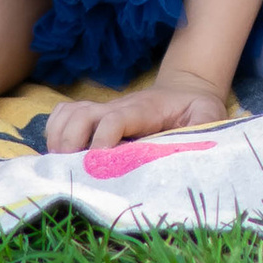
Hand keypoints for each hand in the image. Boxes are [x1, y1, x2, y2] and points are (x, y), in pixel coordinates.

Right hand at [43, 73, 234, 153]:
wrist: (185, 90)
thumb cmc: (196, 109)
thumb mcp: (208, 117)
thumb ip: (203, 129)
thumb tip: (193, 150)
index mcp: (144, 110)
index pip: (115, 119)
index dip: (102, 139)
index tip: (97, 163)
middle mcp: (118, 108)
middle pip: (82, 115)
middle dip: (71, 142)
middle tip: (72, 171)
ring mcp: (103, 110)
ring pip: (69, 114)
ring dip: (59, 139)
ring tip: (61, 167)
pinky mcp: (96, 116)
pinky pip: (64, 115)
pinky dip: (53, 131)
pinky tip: (58, 154)